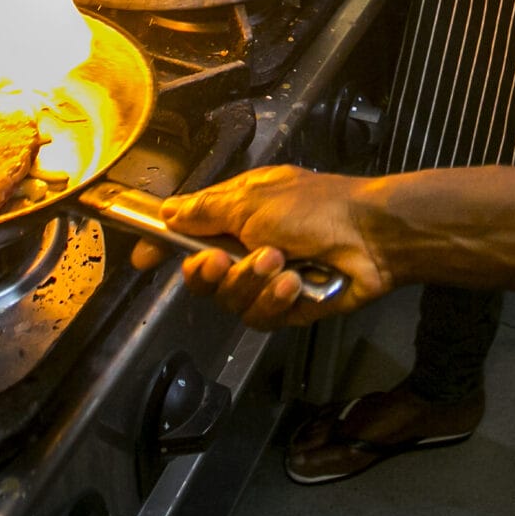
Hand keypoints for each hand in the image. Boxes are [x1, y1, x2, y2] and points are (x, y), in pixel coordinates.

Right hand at [135, 165, 393, 328]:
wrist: (372, 236)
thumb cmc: (318, 207)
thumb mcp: (253, 199)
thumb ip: (206, 210)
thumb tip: (169, 211)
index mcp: (238, 213)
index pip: (187, 231)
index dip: (162, 245)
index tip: (141, 259)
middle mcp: (248, 246)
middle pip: (201, 278)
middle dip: (208, 272)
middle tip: (219, 262)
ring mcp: (268, 279)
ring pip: (230, 300)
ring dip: (251, 282)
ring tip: (279, 262)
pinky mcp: (288, 307)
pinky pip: (259, 316)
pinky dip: (275, 300)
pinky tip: (295, 283)